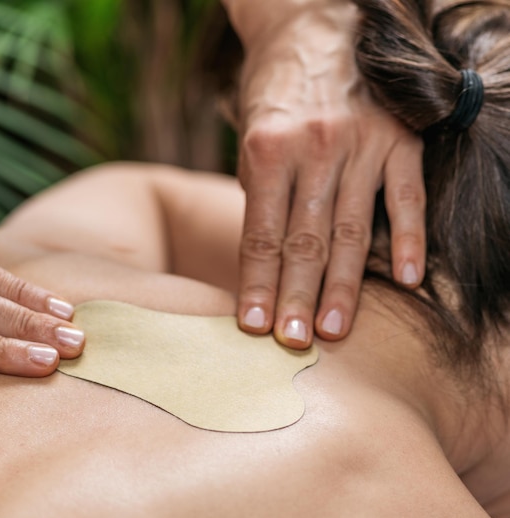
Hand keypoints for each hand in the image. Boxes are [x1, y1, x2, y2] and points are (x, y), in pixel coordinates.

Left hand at [231, 2, 425, 347]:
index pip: (261, 235)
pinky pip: (407, 196)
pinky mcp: (399, 138)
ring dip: (343, 286)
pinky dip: (409, 238)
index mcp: (268, 150)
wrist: (314, 27)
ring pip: (352, 230)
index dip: (256, 284)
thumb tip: (267, 262)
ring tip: (335, 330)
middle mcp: (314, 148)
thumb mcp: (251, 140)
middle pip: (305, 241)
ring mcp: (361, 144)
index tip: (252, 326)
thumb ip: (262, 197)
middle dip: (297, 298)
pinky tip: (406, 280)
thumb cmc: (275, 95)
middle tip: (293, 343)